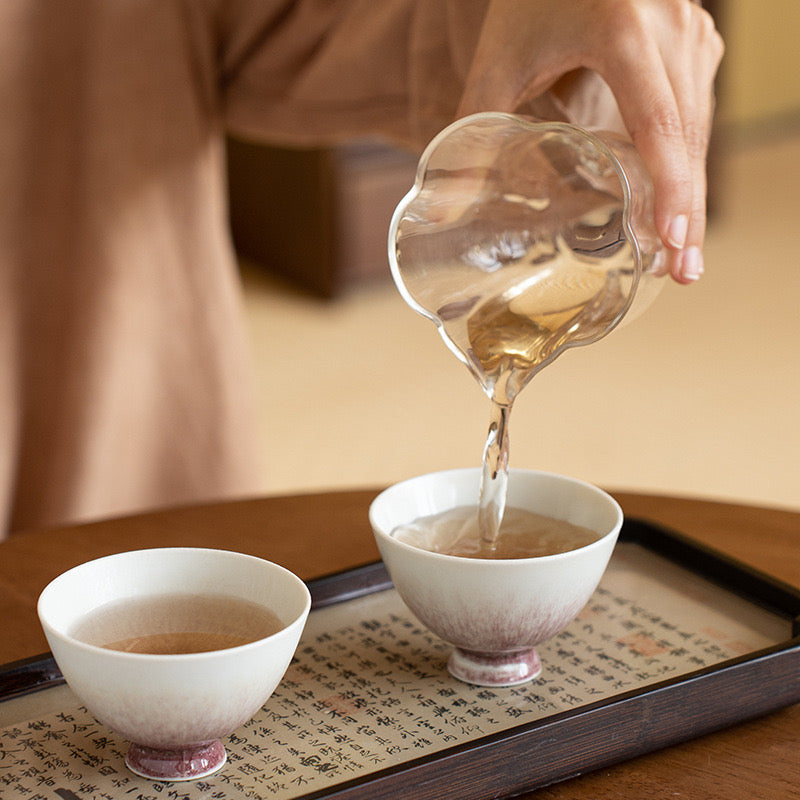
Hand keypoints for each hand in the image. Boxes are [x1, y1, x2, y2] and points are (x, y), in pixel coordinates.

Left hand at [457, 0, 723, 283]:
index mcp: (623, 31)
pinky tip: (679, 203)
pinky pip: (698, 109)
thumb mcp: (499, 61)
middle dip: (689, 207)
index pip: (658, 119)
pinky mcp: (695, 41)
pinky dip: (688, 160)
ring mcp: (692, 32)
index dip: (670, 184)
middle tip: (684, 271)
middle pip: (690, 133)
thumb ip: (471, 132)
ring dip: (694, 190)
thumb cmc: (528, 0)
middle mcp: (671, 29)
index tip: (671, 238)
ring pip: (702, 125)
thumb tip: (443, 212)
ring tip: (682, 252)